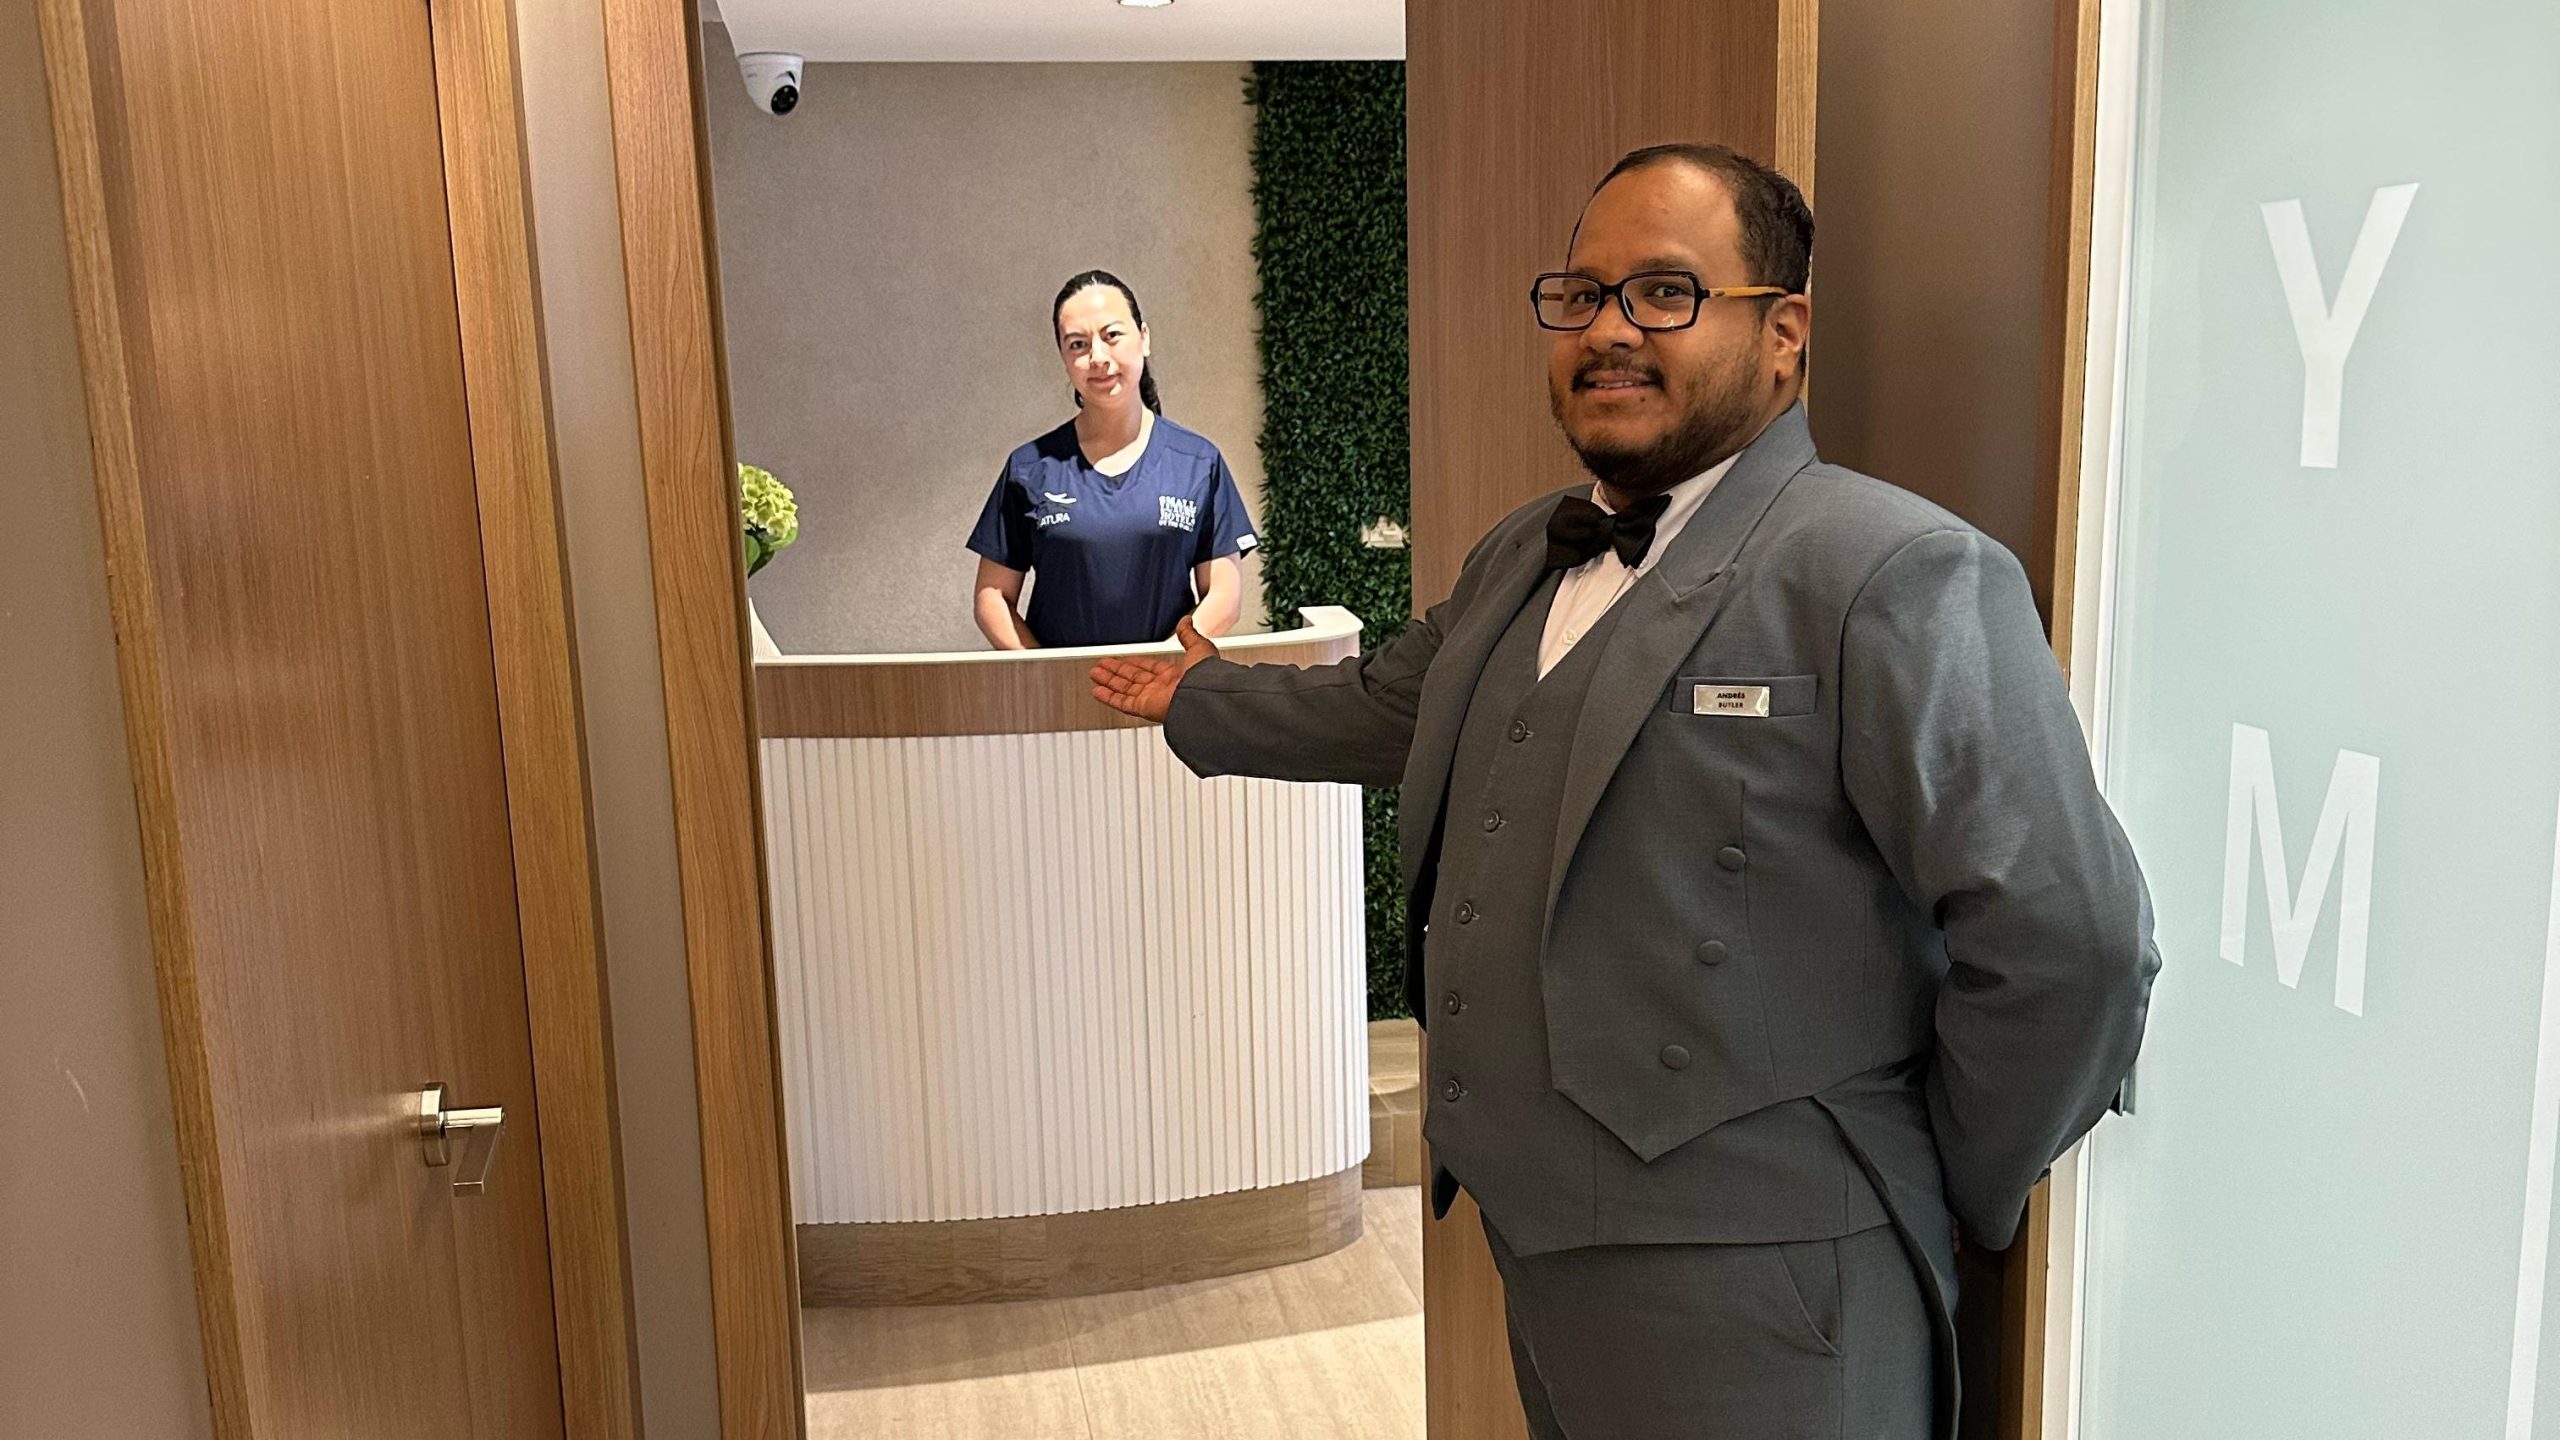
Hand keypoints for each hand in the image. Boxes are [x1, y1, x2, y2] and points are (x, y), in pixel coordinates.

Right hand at [1090, 616, 1217, 722]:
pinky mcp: (1144, 708)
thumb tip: (1187, 621)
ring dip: (1109, 681)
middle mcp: (1163, 688)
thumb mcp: (1199, 648)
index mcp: (1176, 675)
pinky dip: (1109, 697)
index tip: (1124, 660)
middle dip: (1116, 672)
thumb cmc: (1207, 675)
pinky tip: (1097, 690)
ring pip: (1125, 689)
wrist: (1205, 696)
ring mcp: (1153, 699)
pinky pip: (1122, 702)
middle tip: (1102, 666)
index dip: (1135, 663)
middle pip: (1133, 679)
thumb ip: (1189, 635)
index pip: (1150, 668)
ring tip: (1095, 674)